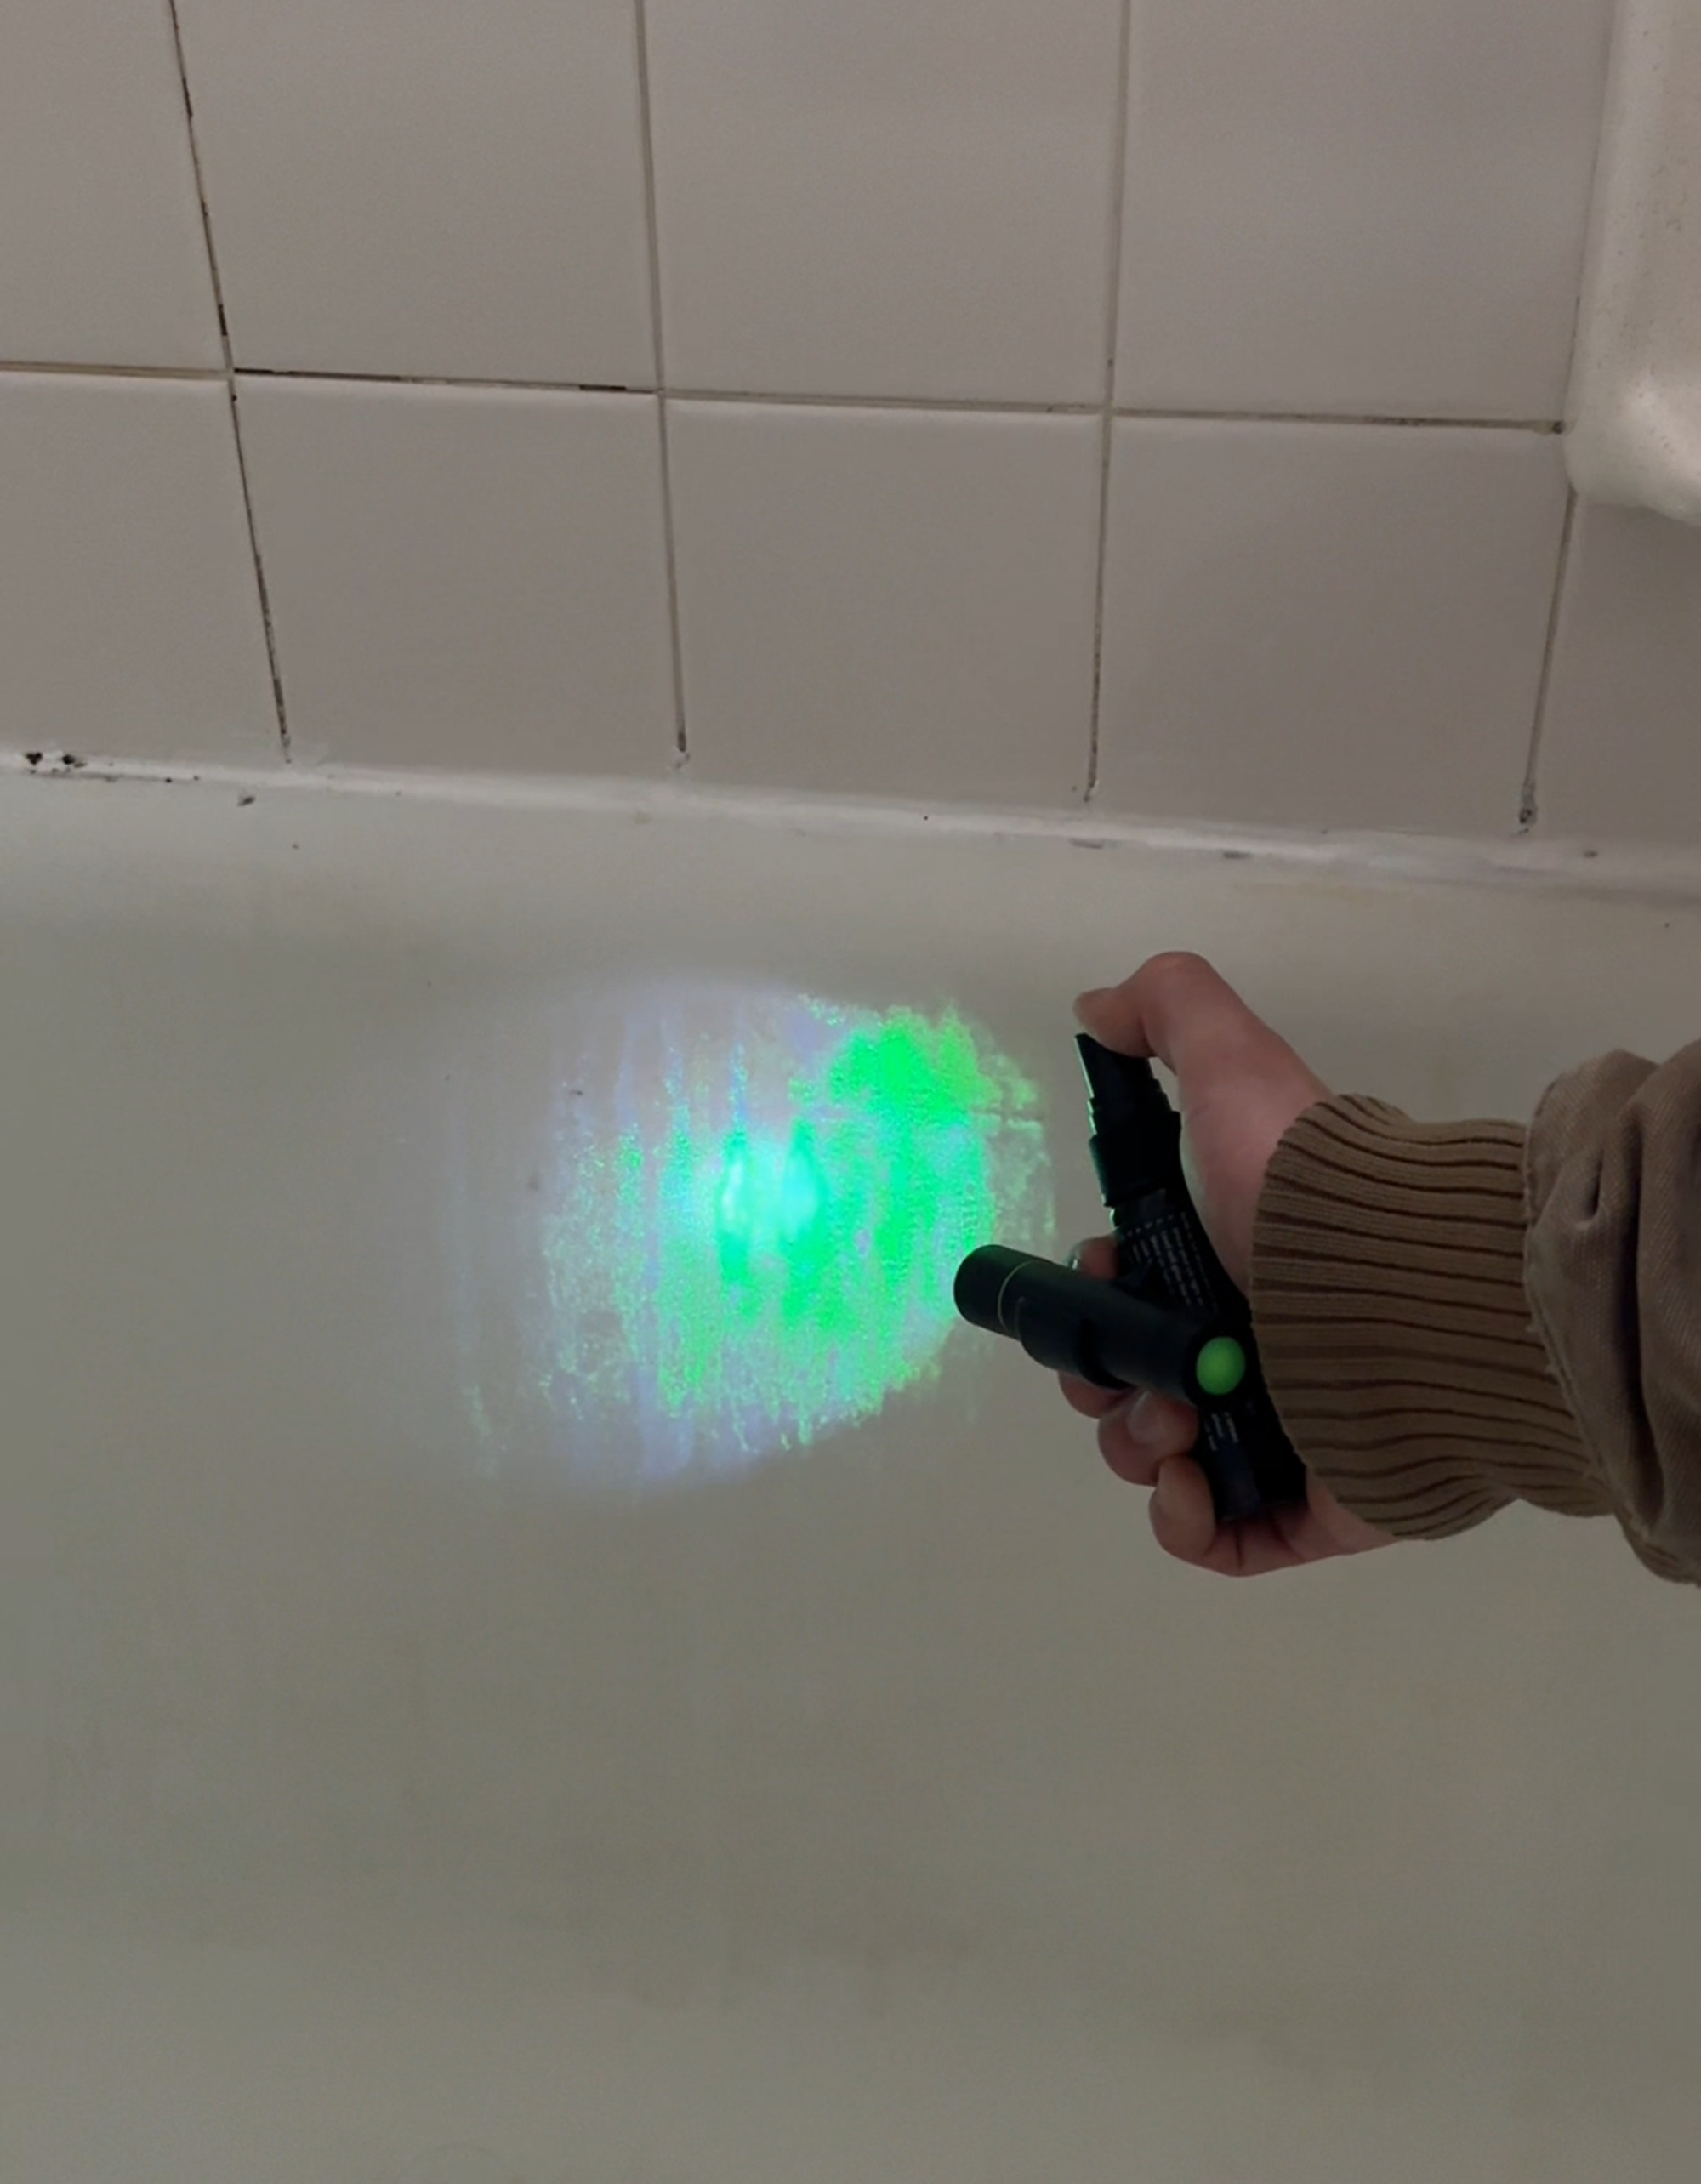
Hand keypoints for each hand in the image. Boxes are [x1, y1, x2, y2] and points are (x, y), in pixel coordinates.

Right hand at [1061, 953, 1393, 1575]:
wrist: (1406, 1297)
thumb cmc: (1308, 1192)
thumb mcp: (1237, 1065)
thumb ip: (1168, 1012)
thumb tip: (1097, 1009)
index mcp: (1236, 1265)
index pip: (1135, 1299)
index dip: (1093, 1298)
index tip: (1098, 1282)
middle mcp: (1258, 1350)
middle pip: (1135, 1387)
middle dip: (1102, 1382)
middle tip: (1132, 1377)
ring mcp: (1287, 1436)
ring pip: (1165, 1461)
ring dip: (1139, 1446)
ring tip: (1180, 1425)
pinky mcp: (1312, 1512)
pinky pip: (1224, 1539)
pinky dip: (1185, 1522)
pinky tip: (1188, 1483)